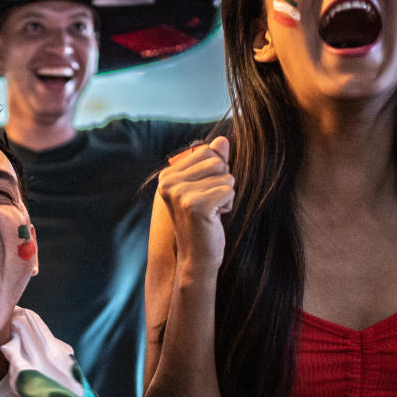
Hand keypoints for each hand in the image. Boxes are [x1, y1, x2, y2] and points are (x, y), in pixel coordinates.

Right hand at [158, 135, 234, 271]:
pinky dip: (227, 205)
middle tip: (208, 203)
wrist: (196, 257)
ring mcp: (180, 193)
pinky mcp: (194, 205)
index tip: (203, 193)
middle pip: (217, 161)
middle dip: (222, 182)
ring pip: (225, 176)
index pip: (207, 151)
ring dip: (225, 195)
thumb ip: (213, 162)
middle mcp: (169, 182)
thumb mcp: (206, 187)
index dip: (215, 172)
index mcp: (167, 175)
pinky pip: (228, 190)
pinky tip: (214, 218)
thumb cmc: (203, 221)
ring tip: (210, 211)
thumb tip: (222, 139)